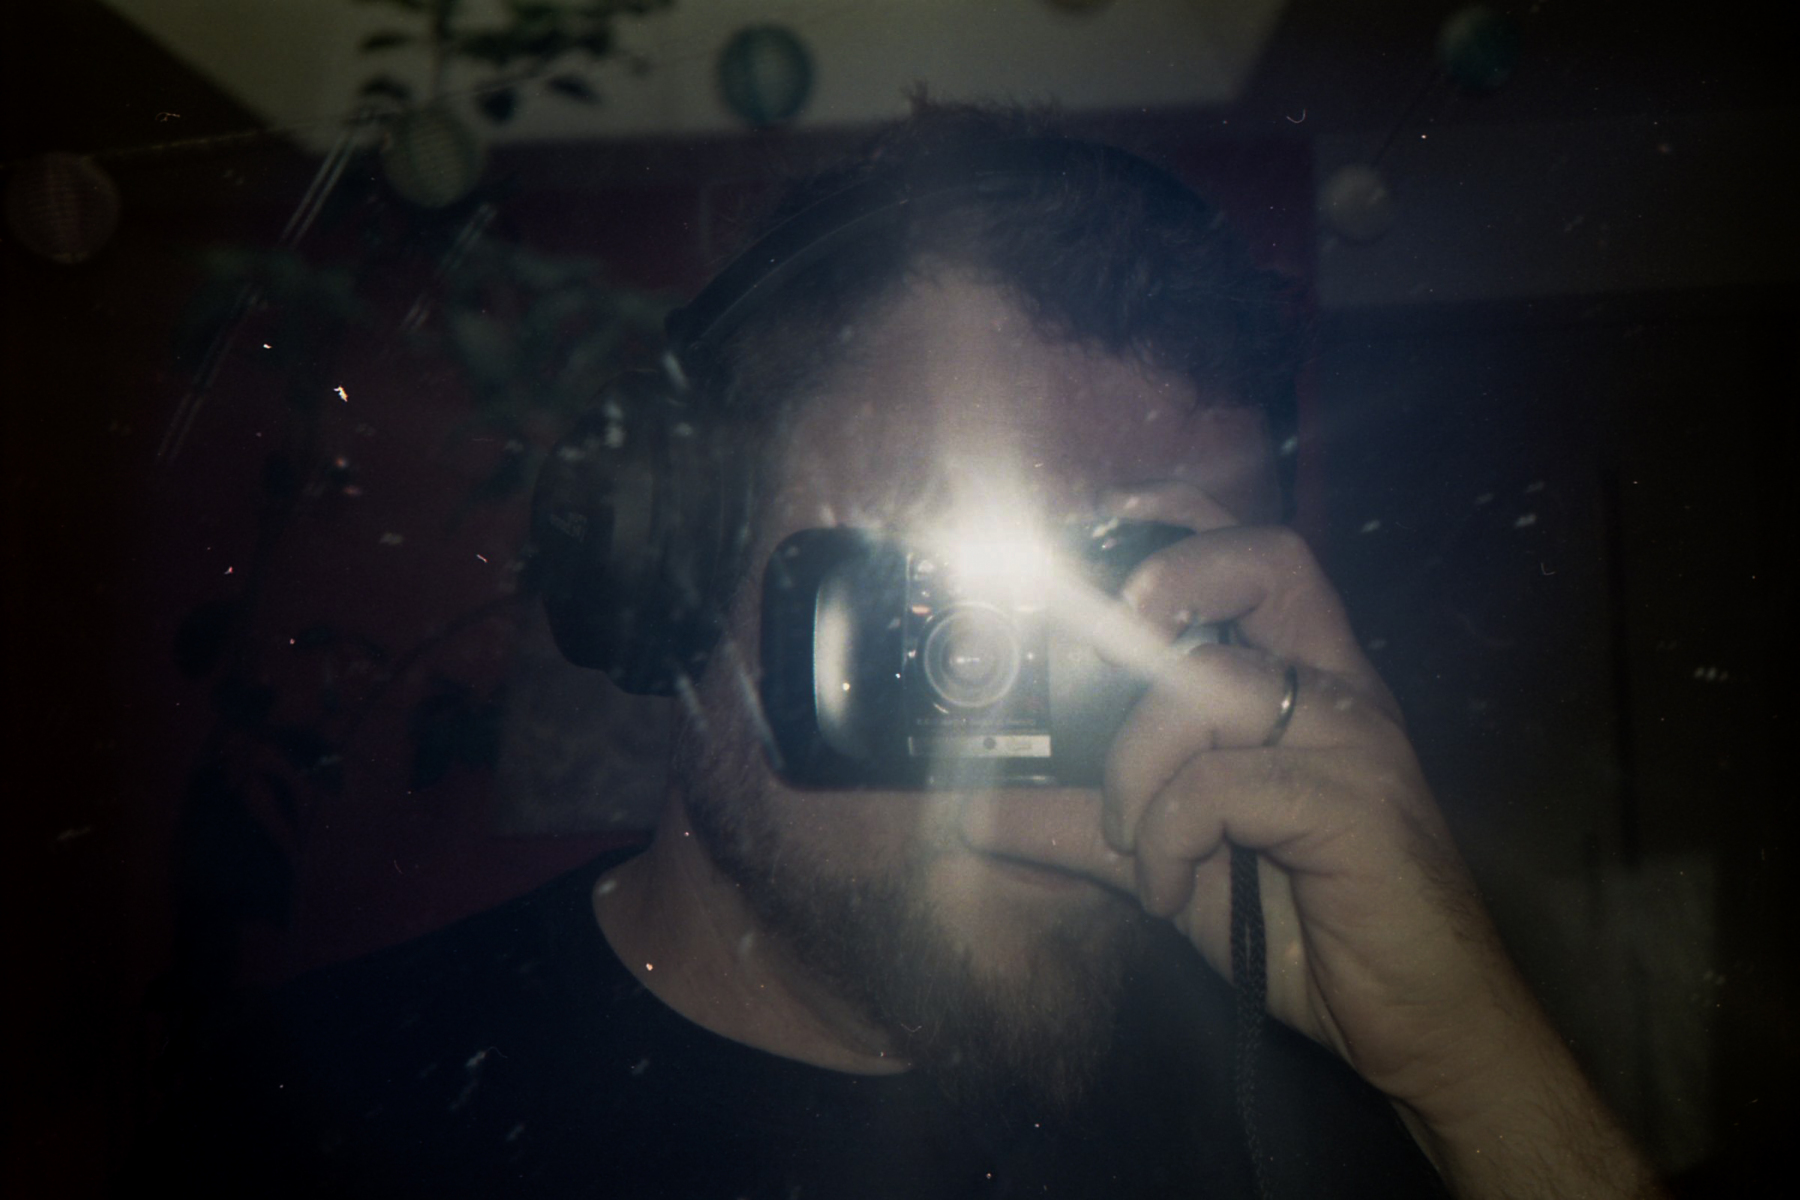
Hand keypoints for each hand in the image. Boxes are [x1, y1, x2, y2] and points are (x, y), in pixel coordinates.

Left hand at [959, 482, 1662, 1197]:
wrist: (1419, 1019)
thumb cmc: (1306, 926)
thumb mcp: (1169, 860)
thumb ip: (1079, 822)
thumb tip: (971, 806)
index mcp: (1302, 683)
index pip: (1252, 554)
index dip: (1177, 522)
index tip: (1095, 529)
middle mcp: (1336, 690)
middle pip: (1267, 558)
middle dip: (1170, 579)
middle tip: (1102, 645)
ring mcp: (1351, 740)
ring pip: (1216, 685)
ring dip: (1137, 760)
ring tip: (1128, 839)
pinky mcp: (1355, 804)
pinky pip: (1226, 783)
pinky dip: (1168, 834)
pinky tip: (1167, 888)